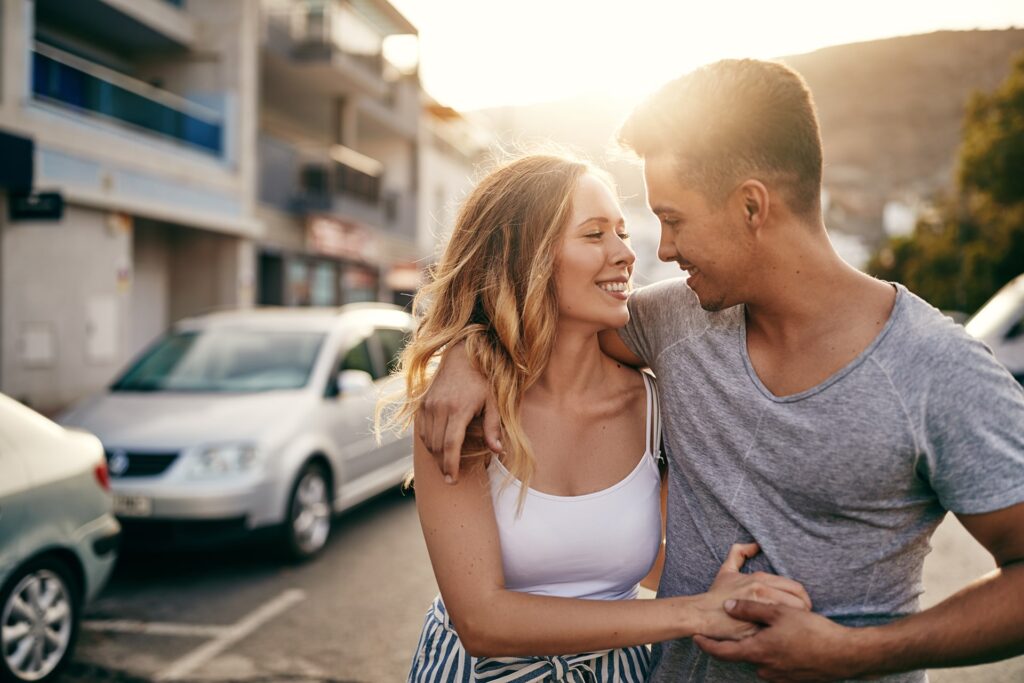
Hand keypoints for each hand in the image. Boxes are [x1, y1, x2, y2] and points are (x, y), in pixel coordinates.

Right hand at [415, 342, 501, 482]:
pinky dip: (427, 442)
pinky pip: (420, 430)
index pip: (450, 445)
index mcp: (459, 409)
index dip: (451, 465)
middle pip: (437, 446)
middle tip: (450, 478)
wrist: (462, 357)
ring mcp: (428, 405)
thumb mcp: (492, 402)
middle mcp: (440, 407)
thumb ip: (493, 427)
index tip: (452, 480)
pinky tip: (437, 449)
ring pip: (426, 440)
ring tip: (446, 465)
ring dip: (435, 456)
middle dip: (443, 465)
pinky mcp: (421, 403)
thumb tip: (498, 451)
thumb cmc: (482, 381)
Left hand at [694, 601, 863, 681]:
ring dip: (760, 646)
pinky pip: (775, 664)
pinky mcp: (791, 678)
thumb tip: (727, 606)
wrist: (844, 654)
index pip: (723, 652)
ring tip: (771, 629)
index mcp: (757, 652)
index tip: (695, 638)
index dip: (707, 645)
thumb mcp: (778, 612)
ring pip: (760, 658)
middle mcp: (765, 668)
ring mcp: (778, 676)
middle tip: (739, 625)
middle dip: (739, 640)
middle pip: (742, 654)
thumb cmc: (812, 631)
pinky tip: (786, 640)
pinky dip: (773, 652)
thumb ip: (750, 609)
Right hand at [695, 543, 812, 640]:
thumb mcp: (726, 571)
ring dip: (797, 622)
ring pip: (794, 616)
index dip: (803, 598)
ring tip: (794, 627)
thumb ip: (739, 553)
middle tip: (801, 618)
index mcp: (760, 580)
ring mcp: (761, 610)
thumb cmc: (715, 595)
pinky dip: (785, 632)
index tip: (801, 605)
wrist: (701, 614)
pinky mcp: (758, 627)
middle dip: (804, 610)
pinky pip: (781, 630)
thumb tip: (754, 544)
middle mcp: (763, 592)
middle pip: (799, 602)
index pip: (795, 587)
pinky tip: (783, 635)